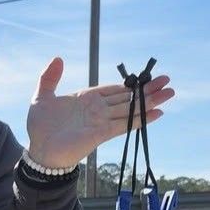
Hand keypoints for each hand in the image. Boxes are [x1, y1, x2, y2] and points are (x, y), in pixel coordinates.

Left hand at [25, 57, 174, 169]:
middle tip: (168, 81)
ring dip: (150, 101)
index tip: (147, 78)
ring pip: (131, 109)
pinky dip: (140, 119)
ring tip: (170, 93)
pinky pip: (124, 124)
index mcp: (87, 98)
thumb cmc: (40, 127)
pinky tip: (156, 113)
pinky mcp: (101, 133)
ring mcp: (102, 121)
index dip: (130, 84)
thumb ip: (50, 78)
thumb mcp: (42, 97)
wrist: (39, 151)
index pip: (114, 89)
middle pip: (128, 97)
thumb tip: (57, 58)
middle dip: (148, 90)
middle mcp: (98, 109)